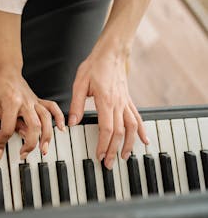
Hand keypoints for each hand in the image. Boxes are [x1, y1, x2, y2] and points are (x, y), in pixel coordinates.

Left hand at [0, 65, 64, 160]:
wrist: (4, 70)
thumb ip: (7, 121)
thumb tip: (20, 134)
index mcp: (11, 103)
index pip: (8, 128)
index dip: (2, 142)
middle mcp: (25, 102)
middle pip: (33, 125)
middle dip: (30, 143)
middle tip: (23, 154)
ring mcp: (34, 101)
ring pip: (46, 119)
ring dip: (47, 136)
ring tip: (43, 149)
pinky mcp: (39, 100)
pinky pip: (53, 108)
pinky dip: (60, 118)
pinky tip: (62, 129)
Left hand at [68, 39, 147, 169]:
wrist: (111, 52)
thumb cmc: (94, 66)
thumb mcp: (79, 84)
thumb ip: (76, 105)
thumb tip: (72, 123)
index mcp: (106, 101)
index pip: (106, 129)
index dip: (103, 144)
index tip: (99, 156)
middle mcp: (119, 104)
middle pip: (119, 132)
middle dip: (114, 150)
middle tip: (109, 164)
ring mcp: (125, 102)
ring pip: (132, 127)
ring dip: (129, 144)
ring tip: (125, 156)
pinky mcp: (128, 100)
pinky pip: (137, 118)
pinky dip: (142, 130)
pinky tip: (144, 140)